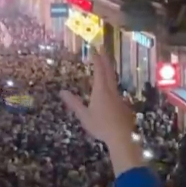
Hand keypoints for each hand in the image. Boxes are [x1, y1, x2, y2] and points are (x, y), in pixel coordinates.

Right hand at [59, 54, 142, 174]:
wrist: (122, 136)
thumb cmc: (101, 126)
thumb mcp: (84, 116)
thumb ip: (74, 103)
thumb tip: (62, 92)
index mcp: (101, 91)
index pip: (99, 71)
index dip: (97, 60)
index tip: (94, 50)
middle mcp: (111, 91)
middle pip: (109, 72)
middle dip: (105, 60)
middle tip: (102, 50)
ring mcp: (119, 97)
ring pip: (113, 80)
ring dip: (109, 70)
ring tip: (105, 66)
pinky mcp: (123, 104)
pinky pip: (116, 90)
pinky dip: (111, 84)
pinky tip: (109, 90)